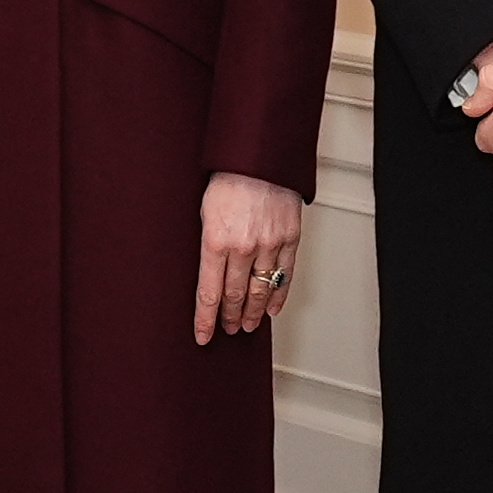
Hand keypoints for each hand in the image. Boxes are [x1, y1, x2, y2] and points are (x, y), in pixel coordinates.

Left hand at [193, 175, 306, 346]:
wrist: (260, 156)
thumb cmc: (228, 178)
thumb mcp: (204, 211)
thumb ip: (208, 243)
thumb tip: (208, 273)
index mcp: (214, 241)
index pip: (208, 293)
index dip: (205, 319)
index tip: (203, 336)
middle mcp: (242, 247)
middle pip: (235, 296)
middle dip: (230, 317)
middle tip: (228, 330)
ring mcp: (269, 244)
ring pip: (260, 290)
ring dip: (253, 312)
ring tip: (247, 326)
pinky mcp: (289, 238)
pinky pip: (285, 275)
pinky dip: (278, 295)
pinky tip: (272, 309)